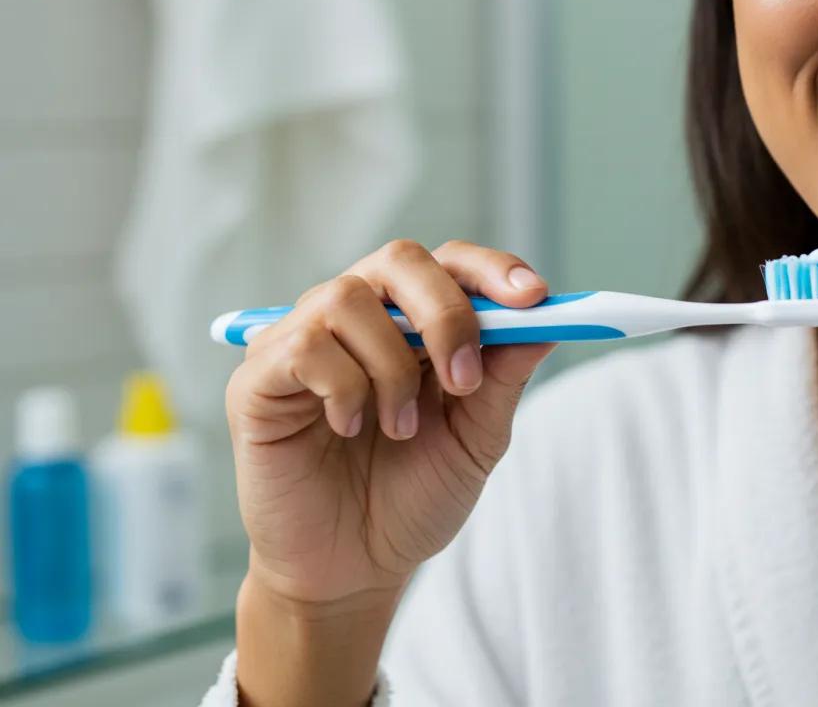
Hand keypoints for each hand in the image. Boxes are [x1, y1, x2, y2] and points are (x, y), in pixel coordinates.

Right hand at [225, 239, 555, 606]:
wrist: (352, 571)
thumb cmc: (411, 497)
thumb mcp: (475, 437)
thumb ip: (501, 377)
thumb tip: (544, 322)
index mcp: (412, 322)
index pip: (450, 263)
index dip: (492, 270)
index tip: (535, 298)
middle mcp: (357, 317)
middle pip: (400, 260)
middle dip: (445, 313)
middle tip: (463, 380)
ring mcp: (303, 340)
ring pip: (349, 297)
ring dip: (390, 367)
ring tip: (399, 428)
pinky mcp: (259, 377)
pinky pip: (303, 345)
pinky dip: (342, 387)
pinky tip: (348, 428)